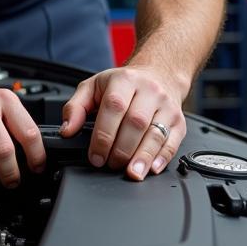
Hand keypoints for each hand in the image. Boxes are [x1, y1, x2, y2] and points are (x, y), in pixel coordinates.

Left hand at [59, 66, 187, 179]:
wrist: (159, 73)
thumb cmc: (124, 83)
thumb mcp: (94, 86)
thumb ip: (75, 107)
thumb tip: (67, 131)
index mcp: (124, 80)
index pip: (114, 107)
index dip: (104, 135)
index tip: (96, 156)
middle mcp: (149, 91)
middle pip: (136, 123)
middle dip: (121, 149)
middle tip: (110, 165)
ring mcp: (167, 106)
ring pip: (156, 134)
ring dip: (142, 157)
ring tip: (131, 173)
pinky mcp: (179, 121)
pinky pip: (173, 141)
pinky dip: (162, 158)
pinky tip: (152, 168)